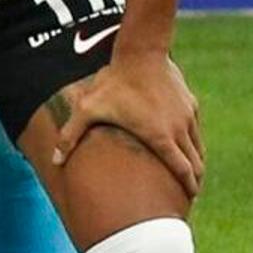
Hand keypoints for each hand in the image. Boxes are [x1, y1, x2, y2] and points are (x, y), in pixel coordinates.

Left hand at [43, 46, 204, 196]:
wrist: (141, 53)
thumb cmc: (113, 84)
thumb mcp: (88, 109)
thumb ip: (70, 136)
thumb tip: (54, 160)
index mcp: (160, 137)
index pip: (183, 170)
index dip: (188, 187)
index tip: (189, 200)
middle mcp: (179, 129)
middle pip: (196, 162)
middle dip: (195, 180)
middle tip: (190, 194)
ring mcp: (187, 115)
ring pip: (198, 146)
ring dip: (196, 161)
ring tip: (191, 173)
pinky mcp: (190, 103)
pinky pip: (195, 128)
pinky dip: (193, 141)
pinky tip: (186, 145)